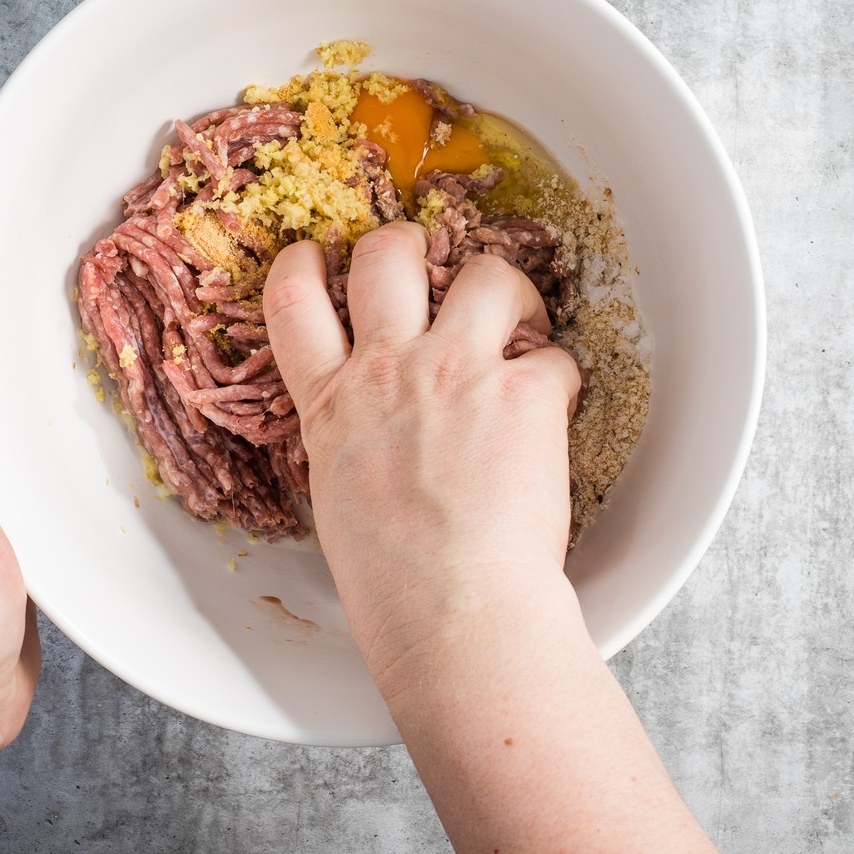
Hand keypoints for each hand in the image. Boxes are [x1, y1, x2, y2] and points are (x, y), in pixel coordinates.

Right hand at [263, 222, 580, 680]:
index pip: (293, 300)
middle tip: (429, 264)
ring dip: (505, 288)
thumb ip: (351, 437)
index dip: (304, 262)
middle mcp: (387, 370)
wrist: (451, 609)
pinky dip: (559, 376)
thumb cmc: (391, 580)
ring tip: (518, 321)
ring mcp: (456, 372)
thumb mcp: (338, 495)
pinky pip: (554, 355)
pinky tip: (553, 408)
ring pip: (484, 272)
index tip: (317, 251)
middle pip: (385, 255)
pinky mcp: (523, 391)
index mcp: (331, 403)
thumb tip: (373, 428)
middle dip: (407, 244)